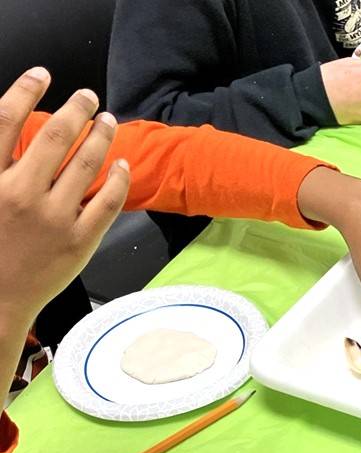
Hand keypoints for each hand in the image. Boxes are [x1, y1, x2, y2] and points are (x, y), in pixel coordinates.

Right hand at [0, 67, 129, 323]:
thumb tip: (14, 134)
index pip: (4, 120)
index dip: (26, 91)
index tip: (42, 75)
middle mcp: (21, 194)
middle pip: (55, 136)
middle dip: (76, 108)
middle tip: (88, 96)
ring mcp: (54, 218)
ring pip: (87, 163)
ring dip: (101, 135)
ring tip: (108, 120)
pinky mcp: (81, 240)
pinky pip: (108, 200)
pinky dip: (118, 178)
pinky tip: (121, 164)